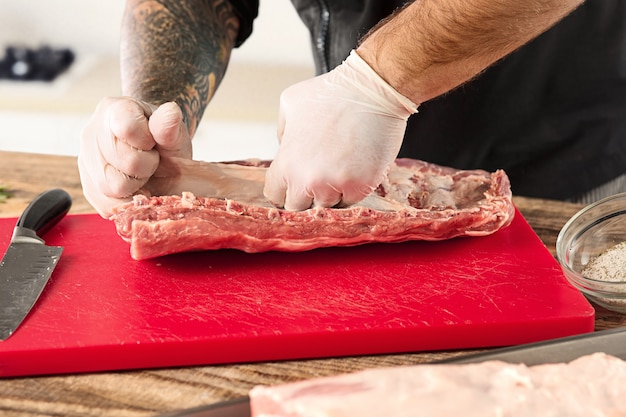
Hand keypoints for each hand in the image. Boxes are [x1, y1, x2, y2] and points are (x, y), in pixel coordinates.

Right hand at [78, 98, 191, 216]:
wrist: (156, 154)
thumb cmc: (164, 141)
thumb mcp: (173, 131)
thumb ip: (170, 125)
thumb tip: (171, 112)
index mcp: (113, 110)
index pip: (127, 128)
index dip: (147, 142)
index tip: (152, 142)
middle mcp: (91, 133)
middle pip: (124, 162)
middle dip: (146, 166)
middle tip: (151, 160)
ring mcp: (85, 161)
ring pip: (112, 187)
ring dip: (136, 185)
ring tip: (141, 173)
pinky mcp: (88, 187)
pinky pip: (107, 204)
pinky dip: (127, 202)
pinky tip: (135, 187)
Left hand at [263, 50, 417, 210]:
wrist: (372, 90)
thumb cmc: (332, 93)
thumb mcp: (290, 105)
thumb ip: (282, 135)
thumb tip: (284, 152)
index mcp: (287, 164)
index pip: (275, 195)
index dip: (284, 189)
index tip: (294, 183)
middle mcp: (308, 180)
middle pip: (299, 208)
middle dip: (305, 195)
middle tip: (318, 177)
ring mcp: (336, 185)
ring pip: (326, 207)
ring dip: (330, 193)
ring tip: (339, 167)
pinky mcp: (361, 186)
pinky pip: (351, 202)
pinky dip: (352, 189)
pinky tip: (355, 166)